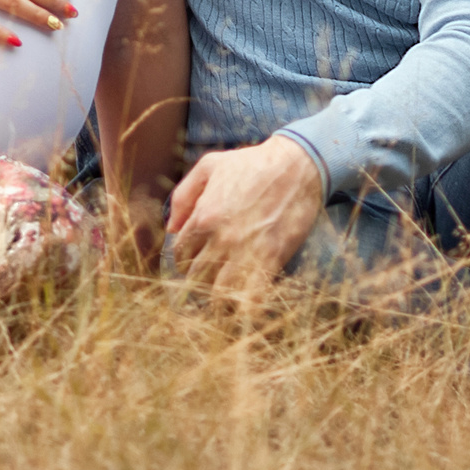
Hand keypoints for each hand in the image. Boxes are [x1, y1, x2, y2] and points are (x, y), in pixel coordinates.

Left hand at [165, 136, 325, 293]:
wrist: (297, 166)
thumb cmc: (253, 163)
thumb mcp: (210, 165)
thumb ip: (184, 195)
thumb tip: (172, 227)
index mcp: (203, 216)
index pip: (180, 254)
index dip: (185, 259)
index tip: (196, 259)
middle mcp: (220, 239)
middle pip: (197, 276)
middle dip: (200, 280)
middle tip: (210, 278)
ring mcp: (246, 252)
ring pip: (219, 293)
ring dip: (219, 296)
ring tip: (225, 293)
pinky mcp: (271, 261)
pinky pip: (251, 297)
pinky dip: (246, 305)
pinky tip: (246, 301)